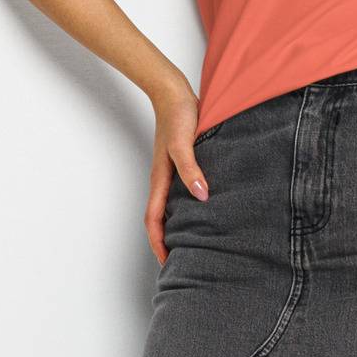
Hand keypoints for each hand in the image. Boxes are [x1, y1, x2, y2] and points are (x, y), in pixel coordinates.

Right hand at [146, 87, 208, 264]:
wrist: (174, 92)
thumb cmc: (178, 115)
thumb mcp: (184, 142)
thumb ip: (191, 168)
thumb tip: (201, 195)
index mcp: (161, 180)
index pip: (154, 220)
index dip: (158, 243)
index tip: (167, 263)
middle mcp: (164, 181)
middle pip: (160, 220)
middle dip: (166, 243)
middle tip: (180, 264)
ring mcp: (171, 174)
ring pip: (170, 209)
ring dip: (176, 229)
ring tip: (191, 246)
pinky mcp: (181, 166)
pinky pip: (180, 196)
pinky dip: (186, 210)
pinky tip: (202, 212)